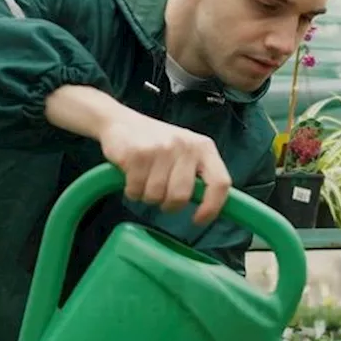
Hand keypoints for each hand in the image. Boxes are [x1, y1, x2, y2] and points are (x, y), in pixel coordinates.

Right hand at [98, 109, 231, 225]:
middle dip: (169, 205)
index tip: (198, 220)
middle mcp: (185, 146)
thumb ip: (198, 175)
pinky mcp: (137, 154)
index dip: (212, 207)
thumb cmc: (157, 143)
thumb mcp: (186, 152)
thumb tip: (209, 207)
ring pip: (156, 196)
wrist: (121, 121)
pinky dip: (132, 191)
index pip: (220, 183)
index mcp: (203, 147)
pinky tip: (132, 177)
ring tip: (145, 181)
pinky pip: (136, 190)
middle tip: (162, 199)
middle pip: (181, 196)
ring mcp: (160, 149)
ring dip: (147, 197)